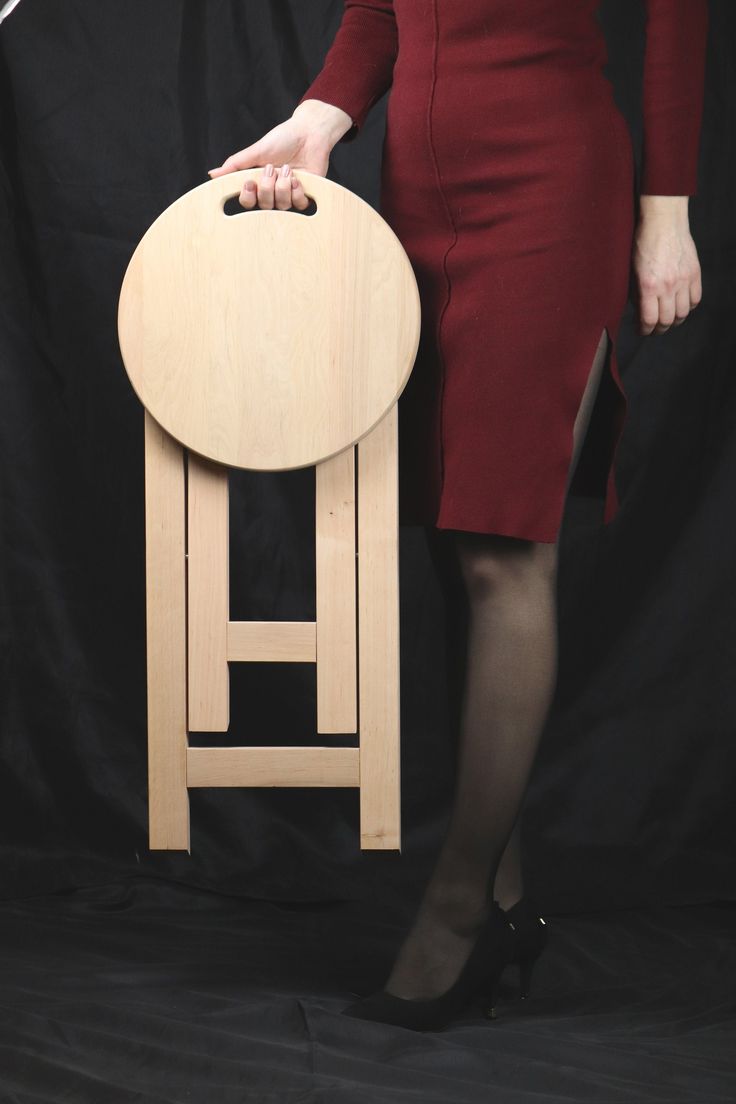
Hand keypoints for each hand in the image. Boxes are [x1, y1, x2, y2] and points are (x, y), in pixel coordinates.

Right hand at [207, 100, 351, 210]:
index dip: (248, 197)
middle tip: (271, 169)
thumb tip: (212, 175)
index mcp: (258, 182)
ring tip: (287, 170)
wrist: (309, 133)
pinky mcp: (305, 195)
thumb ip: (235, 164)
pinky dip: (297, 192)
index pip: (247, 202)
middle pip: (264, 206)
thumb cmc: (283, 139)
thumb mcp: (256, 151)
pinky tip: (297, 179)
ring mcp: (289, 195)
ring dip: (283, 186)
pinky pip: (299, 205)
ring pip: (281, 206)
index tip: (250, 182)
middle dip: (267, 188)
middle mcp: (272, 192)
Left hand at [633, 195, 701, 335]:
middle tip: (655, 329)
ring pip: (683, 313)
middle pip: (667, 320)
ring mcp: (683, 280)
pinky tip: (681, 306)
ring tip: (669, 320)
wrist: (664, 222)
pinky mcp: (695, 273)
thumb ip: (636, 293)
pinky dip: (688, 307)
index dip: (645, 330)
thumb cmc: (643, 243)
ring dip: (675, 321)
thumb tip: (639, 311)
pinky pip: (695, 299)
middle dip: (659, 329)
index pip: (649, 320)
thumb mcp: (632, 271)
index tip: (643, 331)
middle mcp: (668, 286)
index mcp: (648, 287)